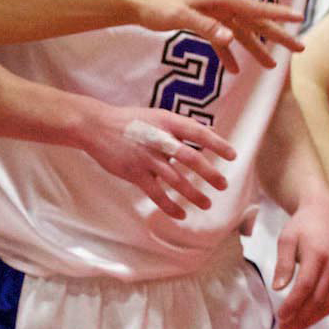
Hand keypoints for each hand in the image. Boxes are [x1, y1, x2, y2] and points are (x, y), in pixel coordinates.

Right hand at [84, 108, 235, 220]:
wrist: (95, 126)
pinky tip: (181, 213)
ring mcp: (146, 158)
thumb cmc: (128, 120)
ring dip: (193, 194)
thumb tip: (209, 130)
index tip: (232, 155)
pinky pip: (156, 193)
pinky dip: (169, 205)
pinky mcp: (134, 173)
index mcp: (166, 122)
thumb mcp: (156, 115)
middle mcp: (158, 139)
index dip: (217, 144)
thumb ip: (181, 125)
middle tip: (223, 185)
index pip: (198, 132)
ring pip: (175, 179)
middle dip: (209, 174)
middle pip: (190, 158)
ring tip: (206, 203)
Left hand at [128, 0, 302, 74]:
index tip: (301, 18)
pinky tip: (234, 70)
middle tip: (301, 49)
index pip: (256, 9)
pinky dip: (228, 53)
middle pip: (254, 21)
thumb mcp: (179, 16)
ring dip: (255, 49)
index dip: (279, 15)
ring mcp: (212, 12)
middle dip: (277, 36)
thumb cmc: (155, 6)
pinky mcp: (201, 21)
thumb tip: (230, 37)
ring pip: (240, 32)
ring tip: (272, 67)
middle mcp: (220, 3)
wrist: (135, 2)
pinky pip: (221, 39)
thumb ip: (205, 27)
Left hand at [273, 197, 328, 328]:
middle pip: (317, 301)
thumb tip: (278, 287)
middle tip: (283, 328)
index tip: (280, 317)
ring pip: (326, 305)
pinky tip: (304, 318)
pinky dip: (317, 313)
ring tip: (291, 327)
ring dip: (309, 319)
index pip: (305, 287)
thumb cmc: (302, 227)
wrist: (325, 216)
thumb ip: (284, 263)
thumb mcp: (287, 239)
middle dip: (300, 318)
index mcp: (318, 257)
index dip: (293, 304)